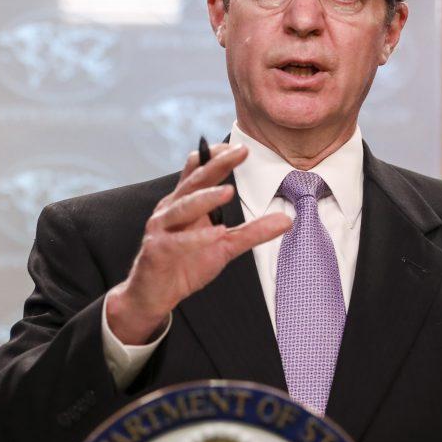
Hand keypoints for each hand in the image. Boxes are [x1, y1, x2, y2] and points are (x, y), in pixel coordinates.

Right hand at [105, 143, 291, 344]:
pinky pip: (177, 241)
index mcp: (184, 202)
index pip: (198, 170)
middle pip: (193, 181)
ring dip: (205, 198)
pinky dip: (196, 237)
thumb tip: (287, 220)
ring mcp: (161, 229)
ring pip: (182, 207)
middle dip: (216, 165)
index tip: (239, 147)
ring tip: (228, 191)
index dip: (215, 156)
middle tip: (240, 152)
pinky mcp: (157, 251)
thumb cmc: (186, 263)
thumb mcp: (224, 245)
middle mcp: (170, 209)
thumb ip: (253, 231)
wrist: (154, 294)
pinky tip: (216, 233)